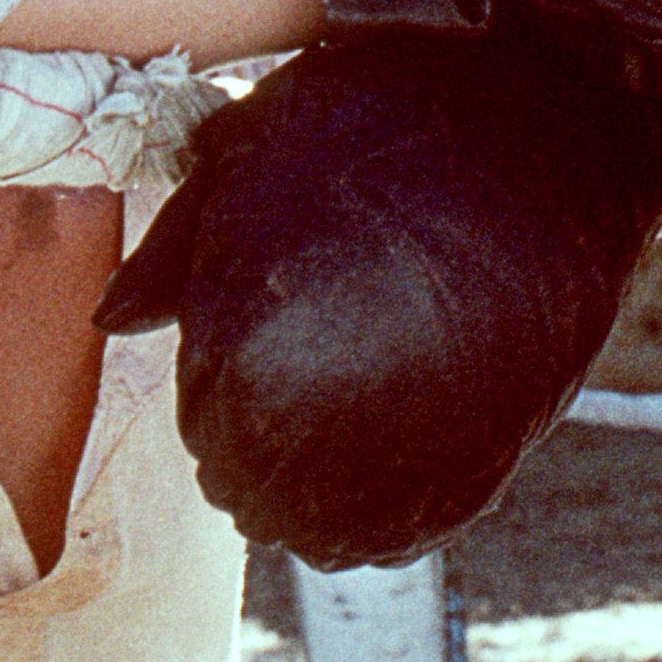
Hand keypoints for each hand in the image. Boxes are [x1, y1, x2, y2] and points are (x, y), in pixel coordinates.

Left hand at [95, 29, 661, 568]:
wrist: (550, 125)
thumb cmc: (378, 122)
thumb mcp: (245, 156)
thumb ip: (173, 255)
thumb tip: (110, 320)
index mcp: (243, 345)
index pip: (198, 423)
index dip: (212, 387)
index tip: (246, 344)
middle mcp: (317, 423)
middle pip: (246, 486)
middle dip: (251, 440)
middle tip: (296, 374)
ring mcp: (405, 459)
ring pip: (317, 529)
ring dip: (312, 484)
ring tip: (343, 407)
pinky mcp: (482, 474)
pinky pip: (395, 538)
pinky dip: (378, 508)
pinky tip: (390, 441)